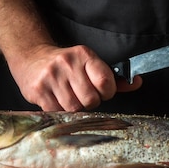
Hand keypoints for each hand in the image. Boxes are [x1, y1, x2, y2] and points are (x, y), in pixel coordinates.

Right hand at [9, 43, 141, 111]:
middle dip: (90, 103)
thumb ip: (113, 77)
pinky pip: (56, 112)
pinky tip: (58, 101)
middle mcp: (67, 63)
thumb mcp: (89, 64)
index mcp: (84, 55)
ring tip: (70, 98)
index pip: (104, 81)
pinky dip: (60, 111)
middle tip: (83, 96)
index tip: (101, 91)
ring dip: (75, 109)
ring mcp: (51, 77)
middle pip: (90, 100)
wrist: (31, 56)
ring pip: (73, 108)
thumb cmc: (66, 64)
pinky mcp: (38, 90)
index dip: (106, 92)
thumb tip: (137, 83)